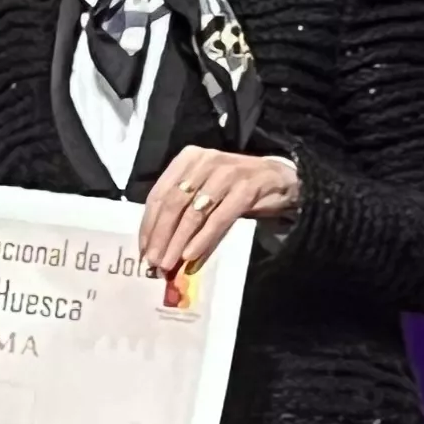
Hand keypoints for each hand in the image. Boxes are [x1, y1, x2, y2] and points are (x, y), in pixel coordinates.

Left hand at [138, 146, 297, 279]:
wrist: (280, 179)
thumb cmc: (235, 189)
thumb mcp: (205, 193)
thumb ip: (183, 214)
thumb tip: (160, 249)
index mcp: (188, 159)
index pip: (159, 194)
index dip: (149, 225)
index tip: (143, 251)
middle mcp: (204, 161)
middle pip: (172, 203)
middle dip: (160, 236)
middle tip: (154, 263)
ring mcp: (226, 173)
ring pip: (193, 213)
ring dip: (178, 242)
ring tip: (169, 264)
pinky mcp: (246, 189)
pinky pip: (219, 219)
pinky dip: (203, 239)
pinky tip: (191, 256)